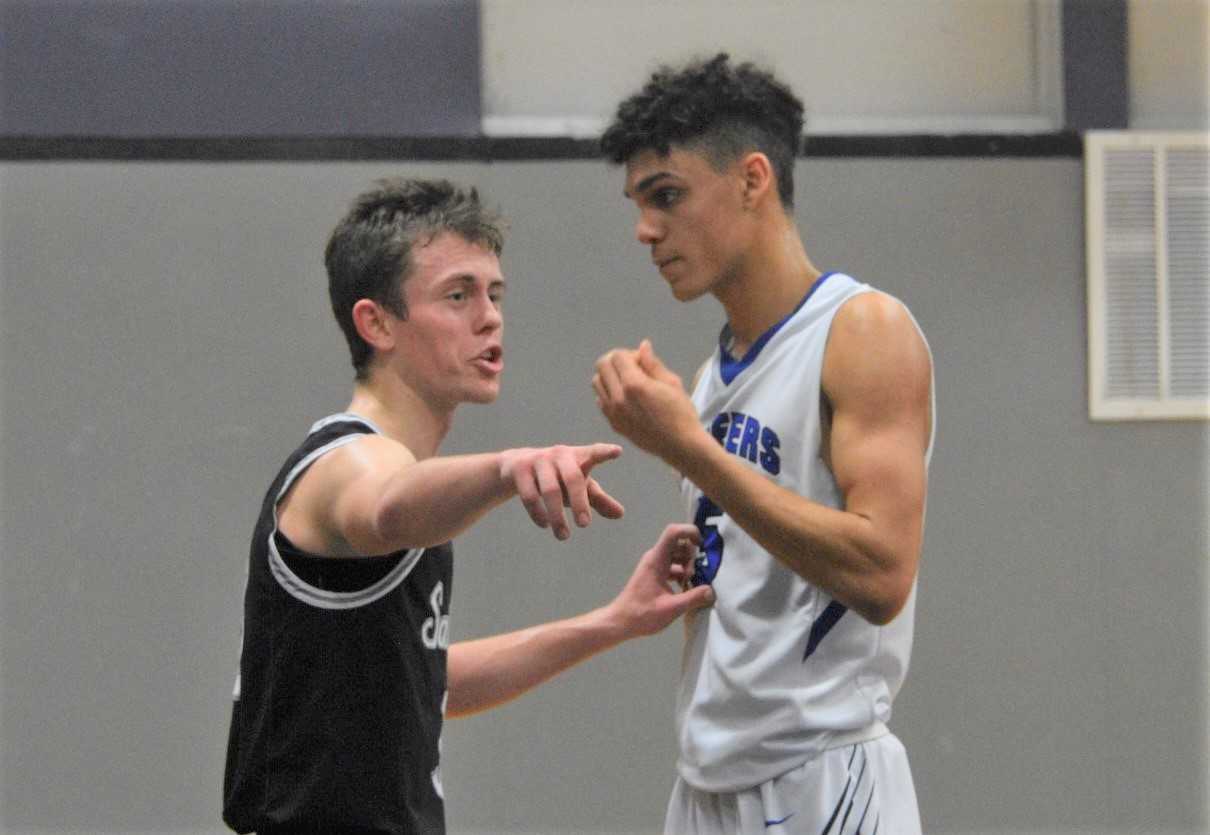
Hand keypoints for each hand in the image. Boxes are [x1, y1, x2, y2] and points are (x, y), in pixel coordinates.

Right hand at [498, 443, 624, 539]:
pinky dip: (538, 513)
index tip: (617, 452)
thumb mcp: (579, 486)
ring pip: (550, 490)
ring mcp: (538, 460)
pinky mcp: (520, 469)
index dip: (605, 453)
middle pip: (573, 478)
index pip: (594, 453)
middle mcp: (560, 454)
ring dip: (557, 516)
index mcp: (578, 456)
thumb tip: (621, 514)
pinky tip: (545, 525)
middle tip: (585, 525)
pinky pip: (530, 496)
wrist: (516, 466)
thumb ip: (599, 499)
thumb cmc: (558, 477)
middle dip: (579, 503)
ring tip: (563, 536)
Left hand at [593, 340, 702, 463]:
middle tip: (633, 368)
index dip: (630, 353)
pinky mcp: (613, 424)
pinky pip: (601, 400)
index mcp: (634, 384)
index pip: (616, 355)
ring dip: (609, 376)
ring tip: (628, 382)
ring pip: (597, 382)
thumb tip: (642, 346)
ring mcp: (613, 412)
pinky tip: (626, 398)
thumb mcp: (671, 382)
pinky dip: (609, 393)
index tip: (643, 361)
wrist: (680, 445)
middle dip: (616, 361)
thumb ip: (652, 363)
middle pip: (602, 365)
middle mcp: (618, 397)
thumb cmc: (681, 412)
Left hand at [606, 523, 714, 637]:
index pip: (673, 532)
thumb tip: (711, 591)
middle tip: (694, 578)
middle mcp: (655, 558)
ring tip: (691, 586)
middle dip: (692, 557)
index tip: (701, 547)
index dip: (690, 532)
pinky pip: (673, 567)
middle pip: (679, 544)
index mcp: (657, 559)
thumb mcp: (671, 608)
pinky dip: (682, 574)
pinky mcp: (655, 575)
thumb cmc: (642, 614)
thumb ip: (693, 598)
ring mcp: (655, 566)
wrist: (621, 622)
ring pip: (677, 556)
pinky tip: (686, 590)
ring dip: (688, 567)